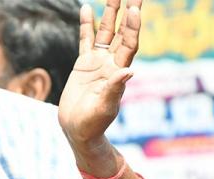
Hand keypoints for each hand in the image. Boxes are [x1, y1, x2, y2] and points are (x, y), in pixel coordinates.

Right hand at [58, 0, 140, 148]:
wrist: (78, 131)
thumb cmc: (93, 125)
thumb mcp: (105, 107)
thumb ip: (115, 88)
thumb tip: (129, 70)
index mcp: (118, 72)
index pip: (129, 44)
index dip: (132, 27)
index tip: (134, 9)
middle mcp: (110, 64)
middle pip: (121, 32)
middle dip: (128, 12)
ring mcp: (97, 62)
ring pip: (105, 31)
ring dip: (110, 13)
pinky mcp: (83, 65)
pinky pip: (86, 40)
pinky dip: (86, 25)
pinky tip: (86, 8)